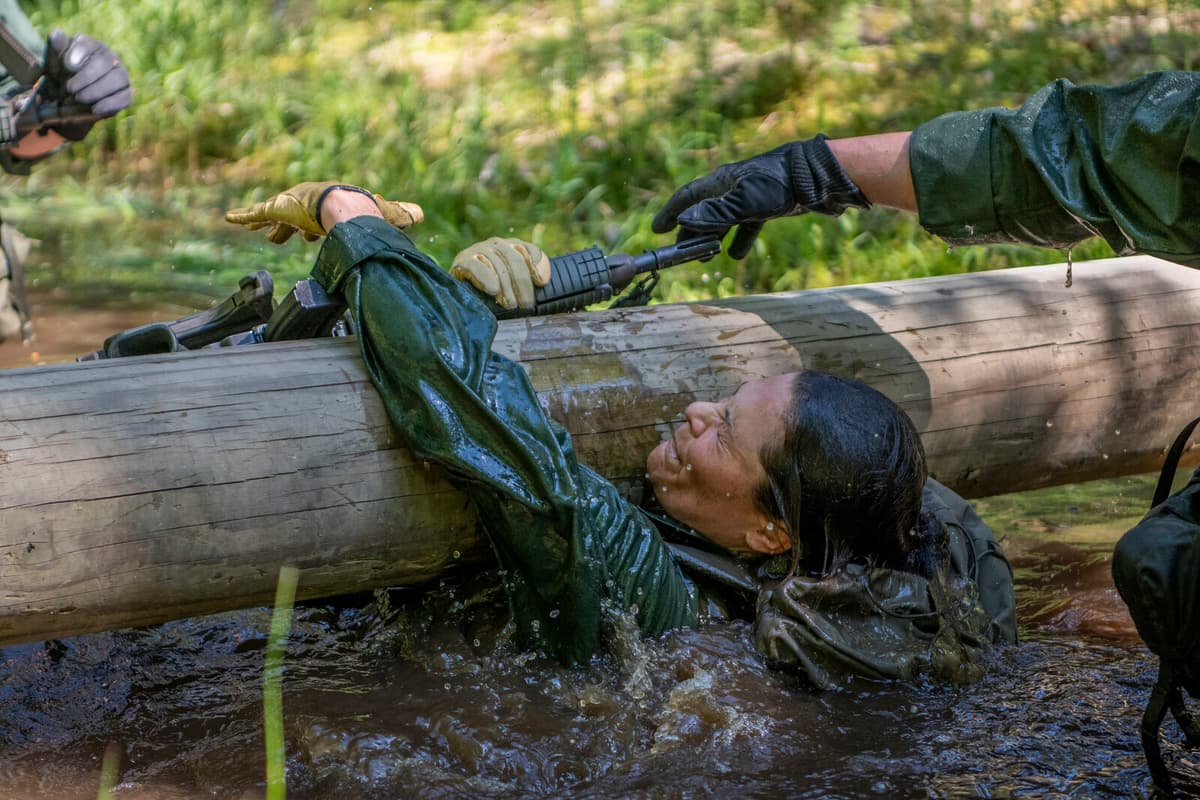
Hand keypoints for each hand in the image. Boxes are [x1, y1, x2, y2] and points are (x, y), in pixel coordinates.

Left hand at [42, 30, 131, 139]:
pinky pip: (124, 98)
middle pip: (105, 62)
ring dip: (97, 90)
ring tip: (79, 99)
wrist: (68, 101)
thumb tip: (57, 35)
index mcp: (90, 45)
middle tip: (69, 89)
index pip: (89, 45)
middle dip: (86, 77)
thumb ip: (55, 47)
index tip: (69, 66)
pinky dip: (109, 104)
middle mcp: (110, 57)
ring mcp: (121, 76)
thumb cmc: (60, 76)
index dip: (80, 54)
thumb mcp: (53, 61)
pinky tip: (94, 109)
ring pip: (118, 79)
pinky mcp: (126, 94)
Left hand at [224, 181, 422, 243]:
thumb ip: (401, 214)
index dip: (315, 229)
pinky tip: (228, 218)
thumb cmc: (365, 211)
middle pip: (296, 217)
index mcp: (331, 205)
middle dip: (291, 228)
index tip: (311, 238)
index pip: (320, 218)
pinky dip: (243, 217)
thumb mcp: (386, 213)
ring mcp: (291, 205)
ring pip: (275, 217)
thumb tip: (420, 214)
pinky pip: (255, 213)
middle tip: (285, 239)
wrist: (347, 208)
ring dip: (269, 225)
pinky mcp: (277, 209)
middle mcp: (309, 203)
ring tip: (261, 234)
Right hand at [450, 237, 550, 309]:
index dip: (538, 265)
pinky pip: (476, 265)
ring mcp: (479, 250)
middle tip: (526, 305)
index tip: (541, 283)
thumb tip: (542, 281)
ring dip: (506, 287)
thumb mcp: (513, 287)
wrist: (459, 294)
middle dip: (522, 283)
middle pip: (515, 259)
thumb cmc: (492, 293)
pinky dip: (485, 277)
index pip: (529, 250)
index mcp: (512, 247)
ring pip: (497, 264)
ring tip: (511, 305)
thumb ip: (529, 282)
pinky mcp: (462, 260)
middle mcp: (496, 244)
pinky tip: (492, 290)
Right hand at [651, 135, 869, 258]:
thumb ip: (715, 213)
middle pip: (703, 211)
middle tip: (681, 252)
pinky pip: (745, 224)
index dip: (671, 213)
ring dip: (712, 239)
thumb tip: (685, 221)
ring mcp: (749, 196)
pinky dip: (738, 239)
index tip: (657, 230)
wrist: (815, 176)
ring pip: (723, 220)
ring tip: (705, 257)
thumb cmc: (778, 185)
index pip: (688, 197)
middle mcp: (731, 187)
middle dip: (691, 232)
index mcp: (721, 182)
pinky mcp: (766, 205)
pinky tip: (735, 255)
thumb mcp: (744, 202)